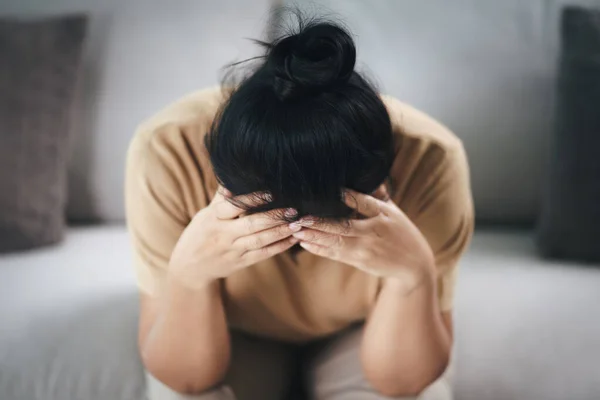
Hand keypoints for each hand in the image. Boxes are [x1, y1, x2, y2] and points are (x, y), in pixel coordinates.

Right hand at [169, 187, 299, 288]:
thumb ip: (222, 198)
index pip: (232, 207)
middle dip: (273, 217)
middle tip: (293, 209)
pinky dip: (279, 247)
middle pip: (250, 225)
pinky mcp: (241, 263)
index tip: (271, 191)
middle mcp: (222, 235)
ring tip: (297, 222)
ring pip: (259, 241)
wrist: (190, 267)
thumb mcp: (206, 214)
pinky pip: (263, 254)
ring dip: (280, 232)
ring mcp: (232, 251)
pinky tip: (293, 238)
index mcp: (213, 219)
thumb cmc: (201, 233)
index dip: (251, 199)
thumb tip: (234, 172)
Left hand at [292, 186, 435, 290]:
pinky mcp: (360, 260)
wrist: (414, 265)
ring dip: (315, 236)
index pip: (363, 202)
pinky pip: (336, 254)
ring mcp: (366, 248)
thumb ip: (378, 194)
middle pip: (344, 226)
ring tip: (296, 230)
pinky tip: (304, 243)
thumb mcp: (394, 211)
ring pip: (336, 242)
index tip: (328, 190)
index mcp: (384, 214)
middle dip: (320, 222)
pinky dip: (319, 249)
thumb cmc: (401, 232)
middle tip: (300, 217)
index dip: (347, 197)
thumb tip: (367, 169)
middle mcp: (374, 230)